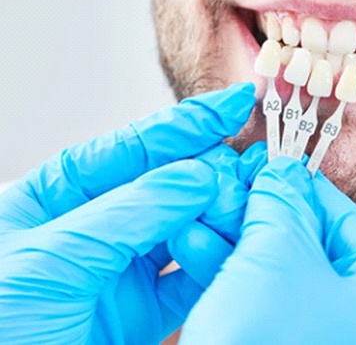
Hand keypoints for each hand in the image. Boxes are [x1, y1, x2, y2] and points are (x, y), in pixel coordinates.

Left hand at [0, 83, 254, 344]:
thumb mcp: (52, 257)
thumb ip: (130, 213)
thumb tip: (196, 177)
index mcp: (62, 193)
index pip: (135, 145)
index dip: (189, 122)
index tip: (233, 104)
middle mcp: (98, 222)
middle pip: (167, 181)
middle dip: (209, 168)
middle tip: (245, 163)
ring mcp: (122, 265)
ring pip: (186, 225)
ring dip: (218, 213)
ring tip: (245, 202)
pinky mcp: (142, 309)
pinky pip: (191, 277)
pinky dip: (215, 263)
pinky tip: (232, 248)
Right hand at [180, 157, 355, 344]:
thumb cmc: (268, 339)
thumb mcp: (277, 253)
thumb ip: (282, 201)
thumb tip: (281, 169)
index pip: (351, 222)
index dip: (310, 188)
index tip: (279, 167)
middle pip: (310, 244)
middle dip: (262, 212)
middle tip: (236, 184)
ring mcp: (324, 338)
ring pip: (279, 271)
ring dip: (235, 237)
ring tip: (204, 208)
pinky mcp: (284, 344)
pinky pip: (261, 298)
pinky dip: (229, 271)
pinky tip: (194, 243)